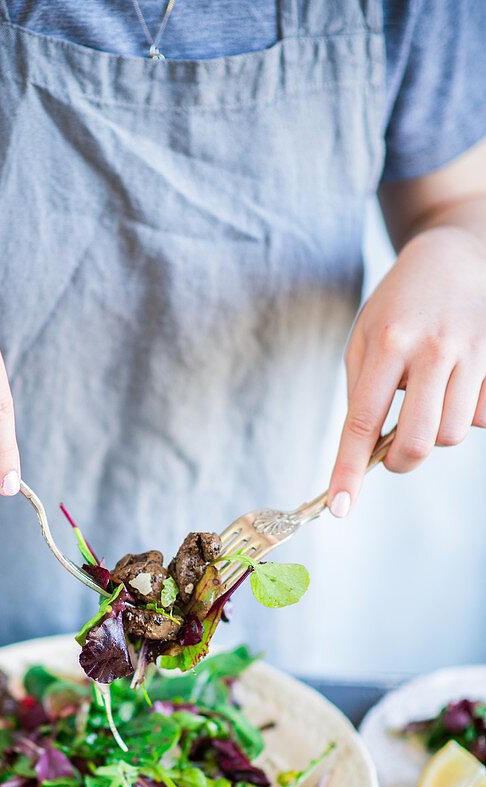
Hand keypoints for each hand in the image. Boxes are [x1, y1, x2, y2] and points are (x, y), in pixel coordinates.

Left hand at [328, 225, 485, 516]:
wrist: (452, 256)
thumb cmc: (397, 307)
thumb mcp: (363, 339)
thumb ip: (363, 392)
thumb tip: (369, 452)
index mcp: (386, 342)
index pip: (362, 421)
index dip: (348, 471)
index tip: (338, 508)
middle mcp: (430, 347)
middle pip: (417, 441)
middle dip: (401, 461)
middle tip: (392, 454)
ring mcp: (470, 350)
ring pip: (453, 434)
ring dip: (436, 431)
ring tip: (429, 398)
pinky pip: (483, 416)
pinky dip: (467, 413)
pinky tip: (457, 385)